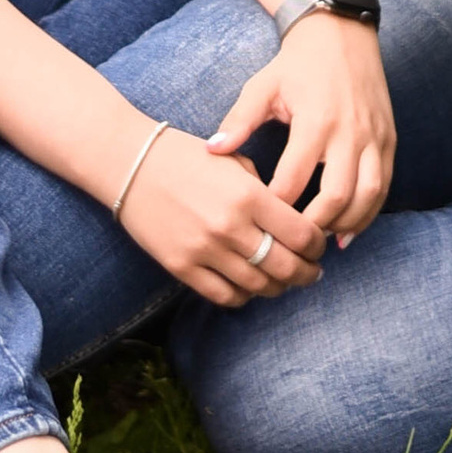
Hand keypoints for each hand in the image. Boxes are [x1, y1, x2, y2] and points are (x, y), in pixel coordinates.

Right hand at [113, 124, 329, 306]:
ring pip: (257, 286)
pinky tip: (251, 286)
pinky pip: (224, 295)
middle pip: (285, 267)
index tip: (319, 245)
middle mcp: (230, 227)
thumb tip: (292, 221)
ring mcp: (204, 250)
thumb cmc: (187, 156)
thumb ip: (264, 192)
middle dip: (306, 273)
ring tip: (284, 281)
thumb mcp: (234, 161)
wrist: (132, 163)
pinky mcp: (181, 267)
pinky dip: (244, 296)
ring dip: (278, 287)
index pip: (301, 234)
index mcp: (249, 195)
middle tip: (313, 272)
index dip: (317, 245)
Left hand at [206, 12, 395, 244]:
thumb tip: (213, 150)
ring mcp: (373, 136)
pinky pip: (384, 184)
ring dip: (346, 224)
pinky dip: (369, 212)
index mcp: (314, 120)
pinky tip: (349, 230)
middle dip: (313, 226)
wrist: (342, 34)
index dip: (276, 207)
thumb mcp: (263, 87)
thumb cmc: (296, 64)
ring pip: (367, 195)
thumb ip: (239, 120)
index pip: (294, 179)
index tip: (260, 222)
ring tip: (321, 240)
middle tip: (292, 241)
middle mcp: (348, 131)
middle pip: (336, 196)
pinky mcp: (388, 138)